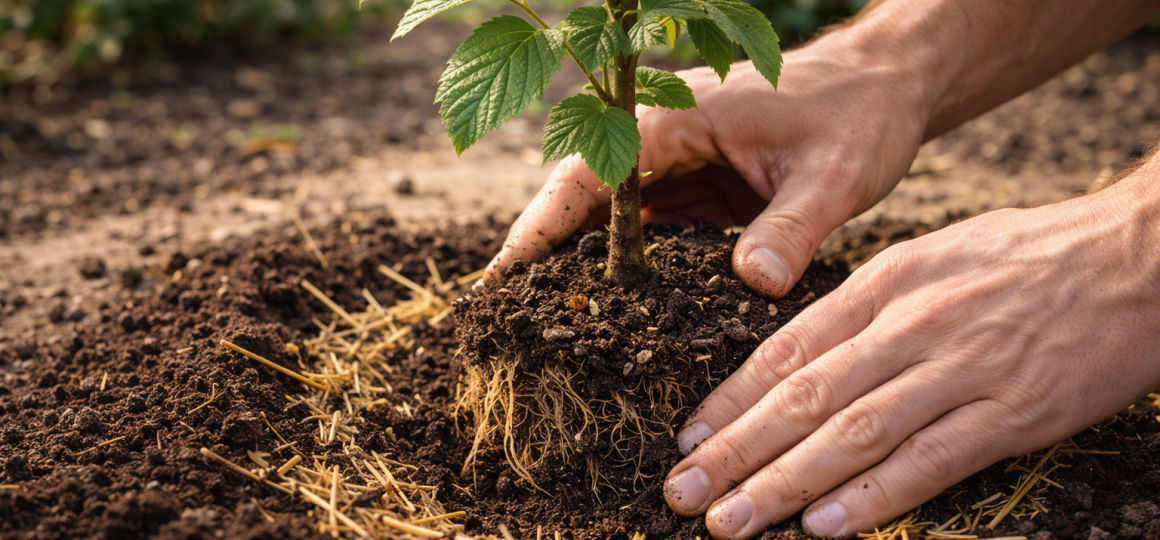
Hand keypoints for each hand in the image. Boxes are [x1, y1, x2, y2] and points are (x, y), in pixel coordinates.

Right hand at [488, 35, 931, 296]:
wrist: (887, 86)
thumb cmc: (859, 112)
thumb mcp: (834, 173)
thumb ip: (792, 228)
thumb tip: (752, 285)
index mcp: (675, 119)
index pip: (586, 175)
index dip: (538, 228)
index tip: (498, 279)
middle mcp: (662, 139)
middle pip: (581, 199)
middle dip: (543, 254)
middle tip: (504, 321)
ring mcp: (677, 163)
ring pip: (608, 218)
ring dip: (579, 265)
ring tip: (542, 326)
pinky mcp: (697, 187)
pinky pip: (647, 230)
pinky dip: (626, 267)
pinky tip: (614, 311)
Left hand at [663, 170, 1159, 537]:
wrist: (1135, 255)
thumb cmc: (1026, 256)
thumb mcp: (931, 258)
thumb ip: (865, 305)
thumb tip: (800, 352)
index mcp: (883, 283)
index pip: (785, 349)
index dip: (730, 400)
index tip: (688, 440)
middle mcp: (910, 324)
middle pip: (804, 397)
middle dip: (735, 451)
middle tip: (683, 495)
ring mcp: (961, 368)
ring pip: (853, 433)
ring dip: (785, 483)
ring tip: (732, 522)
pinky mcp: (1015, 411)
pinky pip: (931, 460)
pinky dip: (874, 496)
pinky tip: (825, 527)